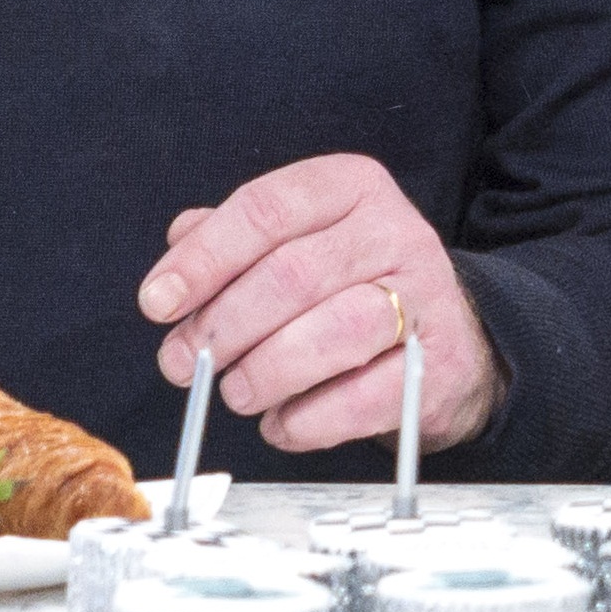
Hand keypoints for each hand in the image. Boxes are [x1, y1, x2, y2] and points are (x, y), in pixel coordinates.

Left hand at [136, 155, 502, 454]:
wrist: (453, 341)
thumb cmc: (355, 286)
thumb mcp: (299, 241)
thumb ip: (237, 238)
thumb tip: (180, 244)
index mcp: (350, 187)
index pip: (265, 208)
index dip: (203, 259)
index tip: (157, 301)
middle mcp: (393, 231)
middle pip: (291, 275)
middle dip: (223, 326)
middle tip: (183, 362)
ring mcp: (426, 297)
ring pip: (332, 331)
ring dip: (266, 371)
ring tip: (236, 392)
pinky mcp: (440, 366)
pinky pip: (364, 397)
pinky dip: (309, 419)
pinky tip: (281, 423)